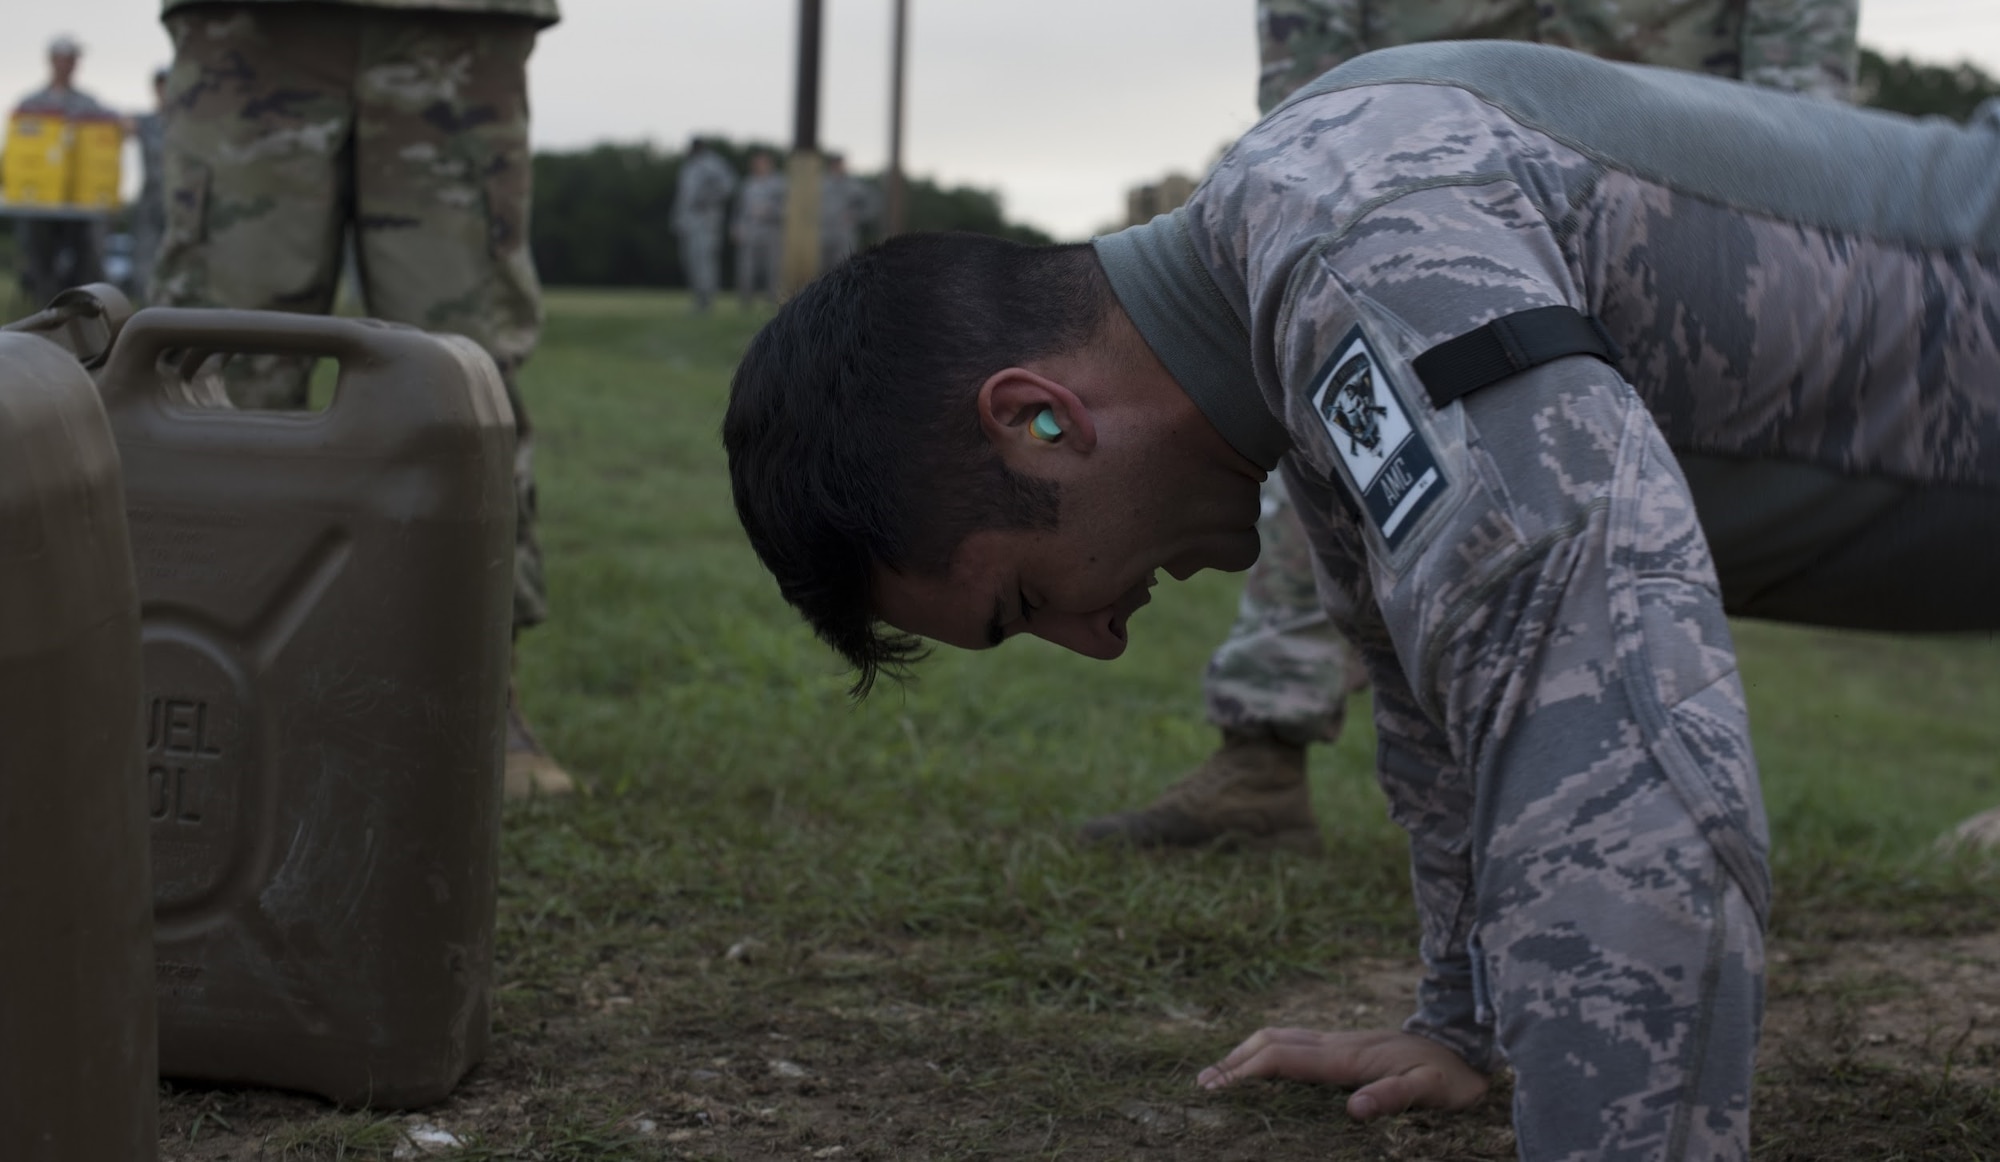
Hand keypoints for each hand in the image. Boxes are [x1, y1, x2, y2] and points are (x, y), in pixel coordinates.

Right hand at [1195, 1027, 1487, 1120]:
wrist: (1465, 1046)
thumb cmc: (1449, 1076)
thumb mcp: (1430, 1091)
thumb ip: (1392, 1097)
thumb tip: (1352, 1110)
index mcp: (1348, 1057)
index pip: (1283, 1059)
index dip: (1246, 1072)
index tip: (1215, 1088)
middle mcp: (1336, 1042)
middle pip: (1272, 1041)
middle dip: (1234, 1060)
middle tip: (1202, 1084)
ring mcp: (1338, 1040)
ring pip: (1280, 1037)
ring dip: (1246, 1052)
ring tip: (1220, 1074)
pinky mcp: (1343, 1045)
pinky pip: (1294, 1042)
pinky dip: (1266, 1052)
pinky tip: (1261, 1066)